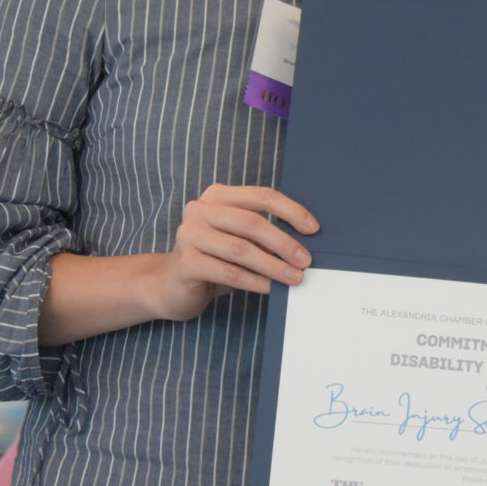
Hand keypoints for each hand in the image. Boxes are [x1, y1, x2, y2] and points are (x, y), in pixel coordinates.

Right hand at [150, 184, 318, 321]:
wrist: (173, 286)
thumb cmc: (215, 260)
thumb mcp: (240, 241)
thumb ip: (264, 235)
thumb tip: (304, 244)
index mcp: (218, 196)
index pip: (261, 196)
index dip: (290, 211)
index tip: (313, 229)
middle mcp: (200, 209)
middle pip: (251, 222)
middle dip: (284, 242)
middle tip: (306, 260)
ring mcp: (189, 234)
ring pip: (241, 249)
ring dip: (273, 265)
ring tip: (294, 278)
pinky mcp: (186, 262)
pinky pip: (228, 272)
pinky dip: (255, 281)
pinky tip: (271, 289)